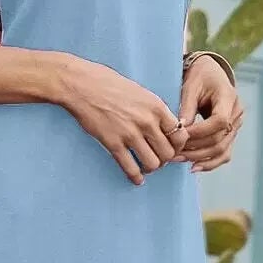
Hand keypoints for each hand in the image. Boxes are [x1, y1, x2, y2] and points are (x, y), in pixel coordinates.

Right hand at [59, 55, 189, 184]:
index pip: (180, 134)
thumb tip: (163, 126)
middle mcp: (147, 121)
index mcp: (156, 107)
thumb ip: (153, 110)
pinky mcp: (113, 143)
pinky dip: (135, 177)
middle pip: (168, 153)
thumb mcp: (140, 92)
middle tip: (157, 159)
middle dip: (164, 159)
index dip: (178, 145)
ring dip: (150, 168)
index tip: (171, 148)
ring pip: (152, 164)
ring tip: (145, 166)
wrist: (82, 85)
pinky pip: (130, 167)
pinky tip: (136, 179)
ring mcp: (130, 134)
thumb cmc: (109, 84)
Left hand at [177, 55, 243, 172]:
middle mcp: (236, 113)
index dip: (199, 132)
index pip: (219, 121)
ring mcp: (236, 126)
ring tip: (179, 160)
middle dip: (195, 148)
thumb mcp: (190, 87)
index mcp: (229, 97)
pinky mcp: (230, 134)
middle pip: (220, 139)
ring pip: (222, 150)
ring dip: (199, 158)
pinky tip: (194, 167)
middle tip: (173, 153)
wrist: (210, 74)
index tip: (180, 135)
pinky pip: (223, 153)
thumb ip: (187, 108)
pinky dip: (209, 162)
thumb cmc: (199, 77)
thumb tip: (180, 131)